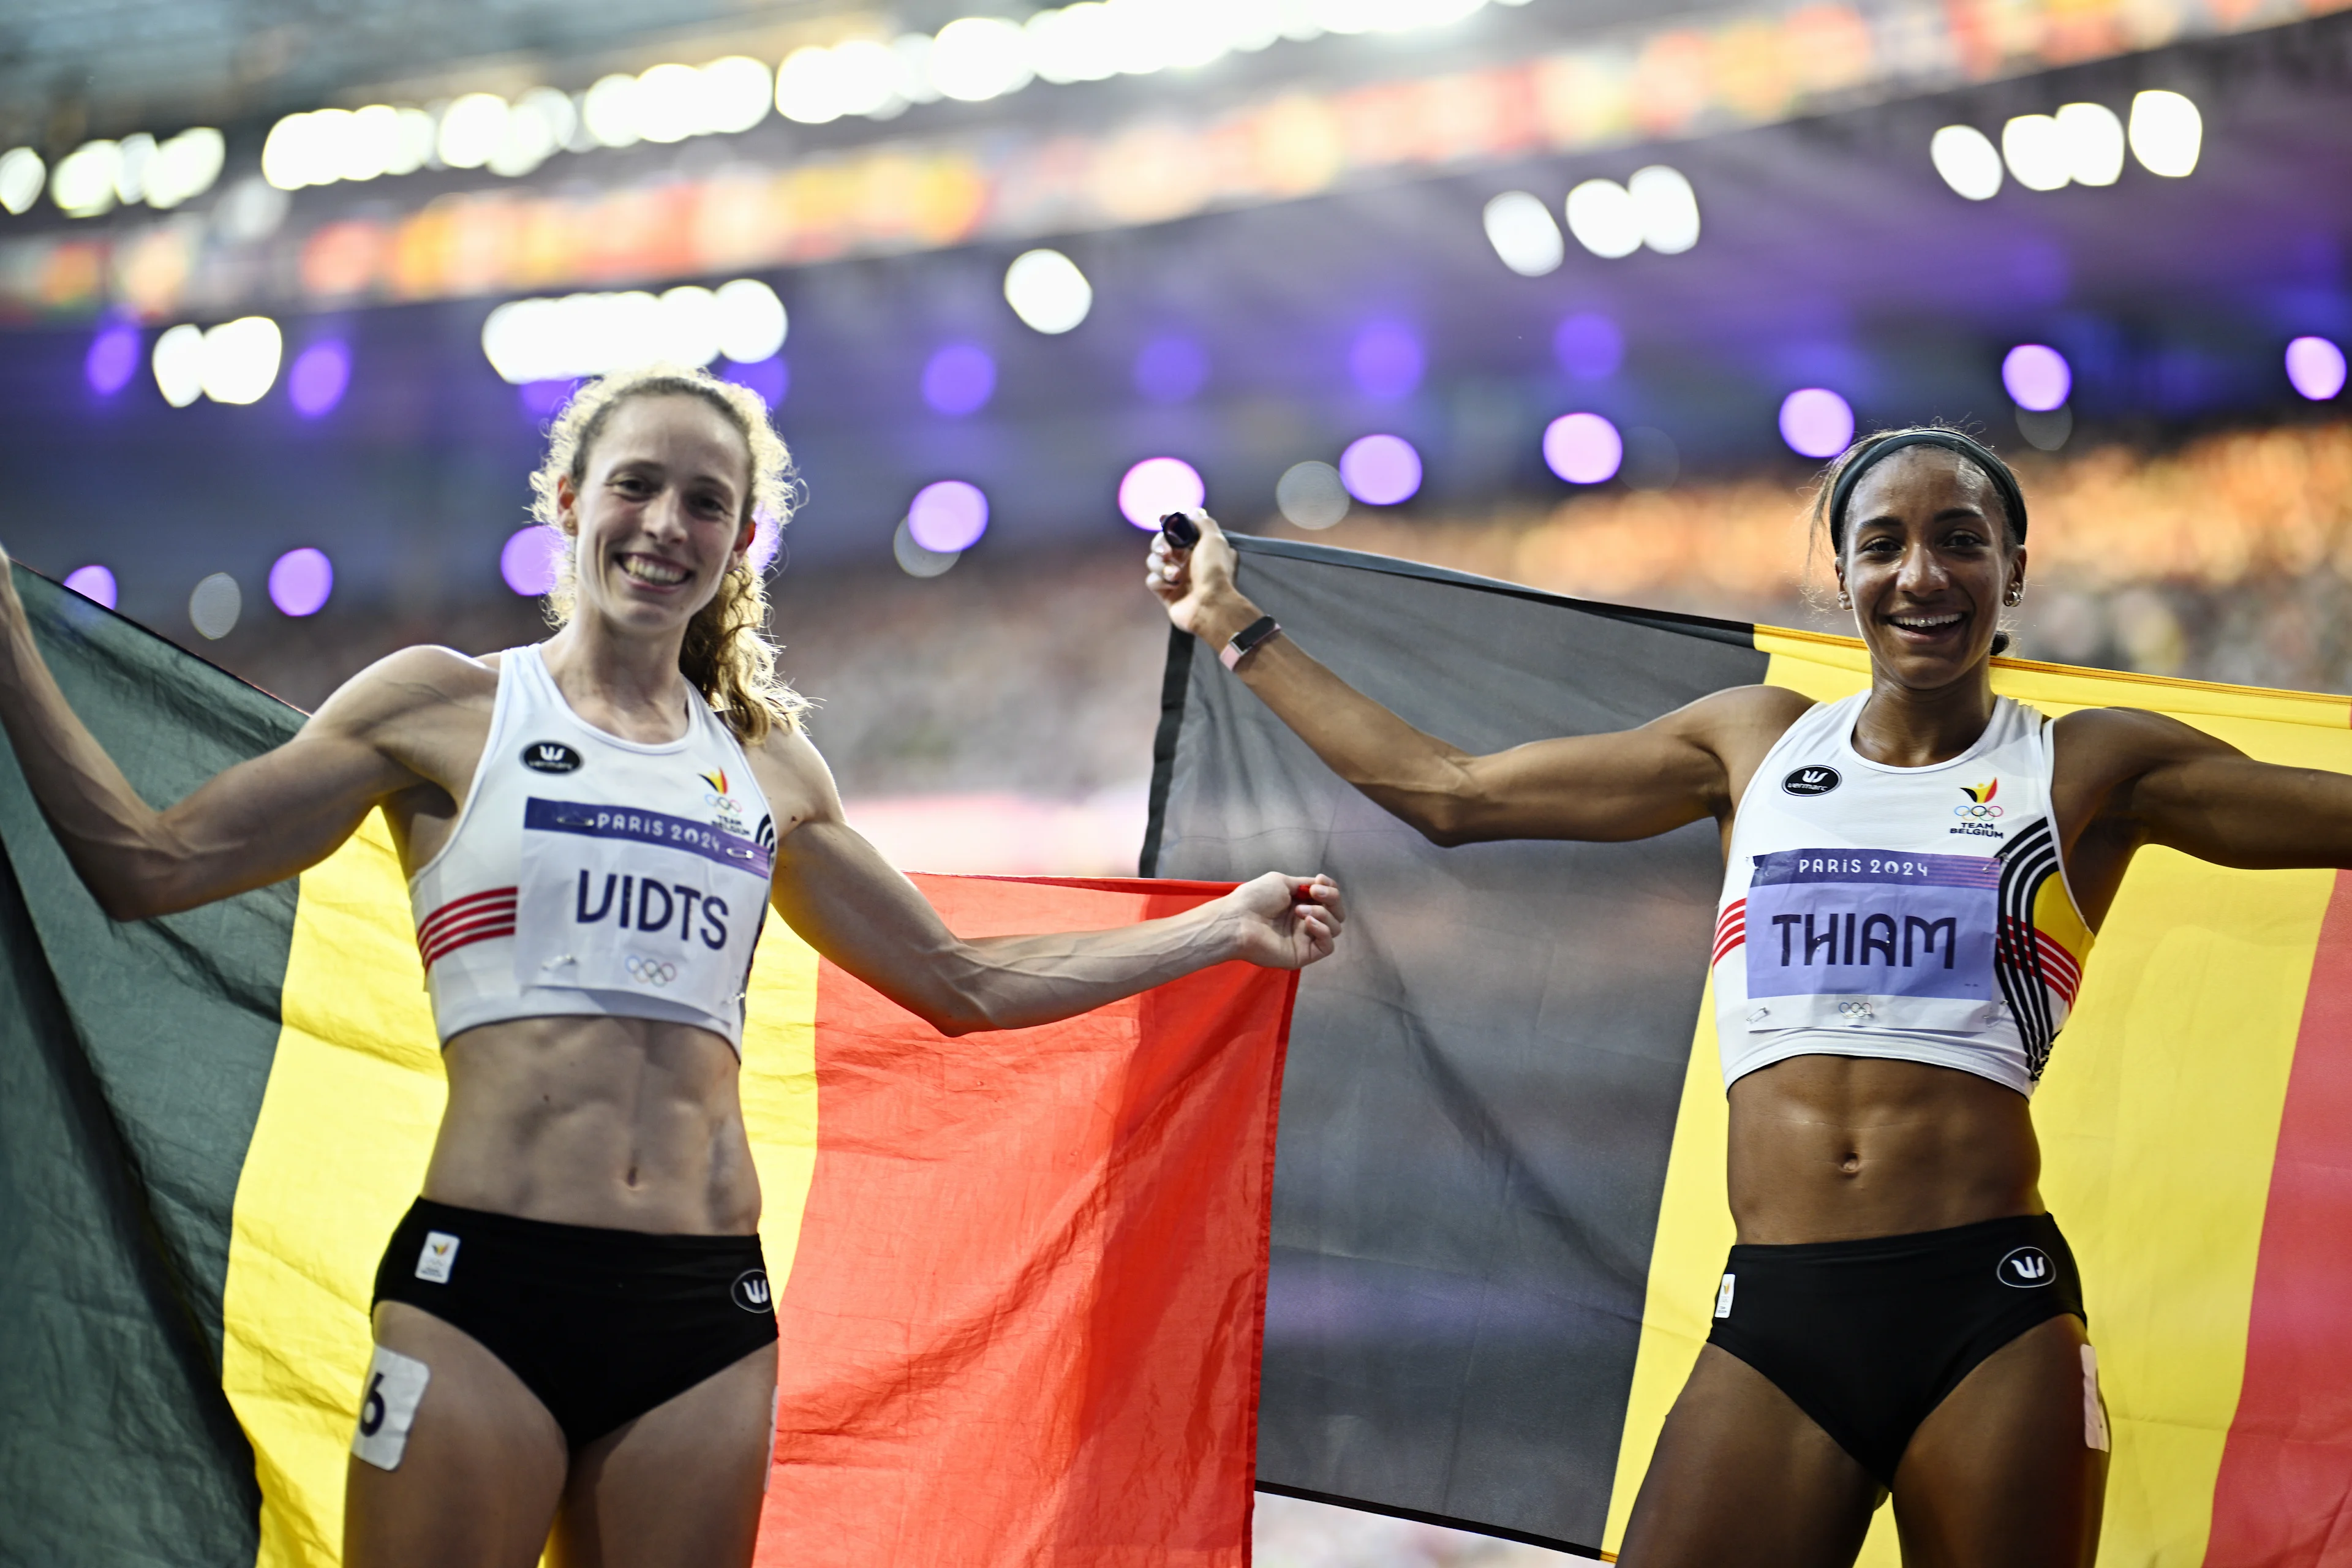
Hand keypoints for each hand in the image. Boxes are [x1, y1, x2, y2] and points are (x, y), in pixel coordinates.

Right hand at [1145, 510, 1256, 644]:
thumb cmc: (1215, 571)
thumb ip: (1203, 522)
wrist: (1212, 605)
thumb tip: (1194, 511)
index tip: (1163, 520)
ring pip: (1154, 561)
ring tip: (1176, 575)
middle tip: (1167, 552)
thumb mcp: (1214, 539)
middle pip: (1161, 544)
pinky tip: (1173, 585)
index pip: (1177, 531)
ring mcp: (1175, 578)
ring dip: (1161, 565)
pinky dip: (1160, 580)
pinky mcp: (1166, 593)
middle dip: (1160, 544)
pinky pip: (1152, 580)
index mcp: (1199, 548)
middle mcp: (1187, 562)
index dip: (1169, 525)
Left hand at [1219, 872, 1344, 969]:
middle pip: (1336, 912)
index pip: (1329, 898)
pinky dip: (1323, 931)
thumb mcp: (1281, 882)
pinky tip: (1308, 923)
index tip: (1319, 882)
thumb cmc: (1255, 898)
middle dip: (1332, 898)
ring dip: (1323, 914)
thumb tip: (1319, 887)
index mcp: (1299, 903)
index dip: (1330, 889)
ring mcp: (1305, 938)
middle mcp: (1305, 920)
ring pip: (1335, 927)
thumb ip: (1303, 884)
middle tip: (1315, 893)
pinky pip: (1327, 946)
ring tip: (1300, 911)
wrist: (1239, 920)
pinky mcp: (1304, 954)